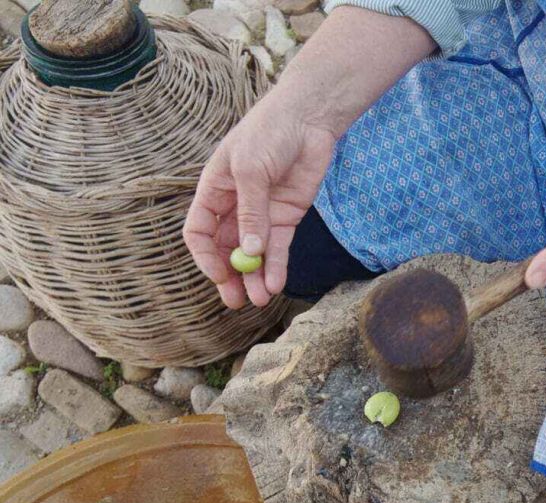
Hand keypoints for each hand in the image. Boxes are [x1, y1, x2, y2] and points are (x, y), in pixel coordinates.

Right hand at [184, 93, 337, 308]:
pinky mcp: (287, 216)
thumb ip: (250, 211)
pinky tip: (275, 283)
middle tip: (236, 301)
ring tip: (260, 300)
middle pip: (226, 250)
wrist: (308, 120)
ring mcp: (262, 213)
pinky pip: (278, 248)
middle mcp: (235, 206)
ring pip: (253, 254)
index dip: (206, 256)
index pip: (200, 231)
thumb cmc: (269, 133)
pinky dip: (276, 266)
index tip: (219, 275)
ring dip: (255, 278)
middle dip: (231, 276)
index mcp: (214, 191)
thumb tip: (249, 250)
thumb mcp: (251, 169)